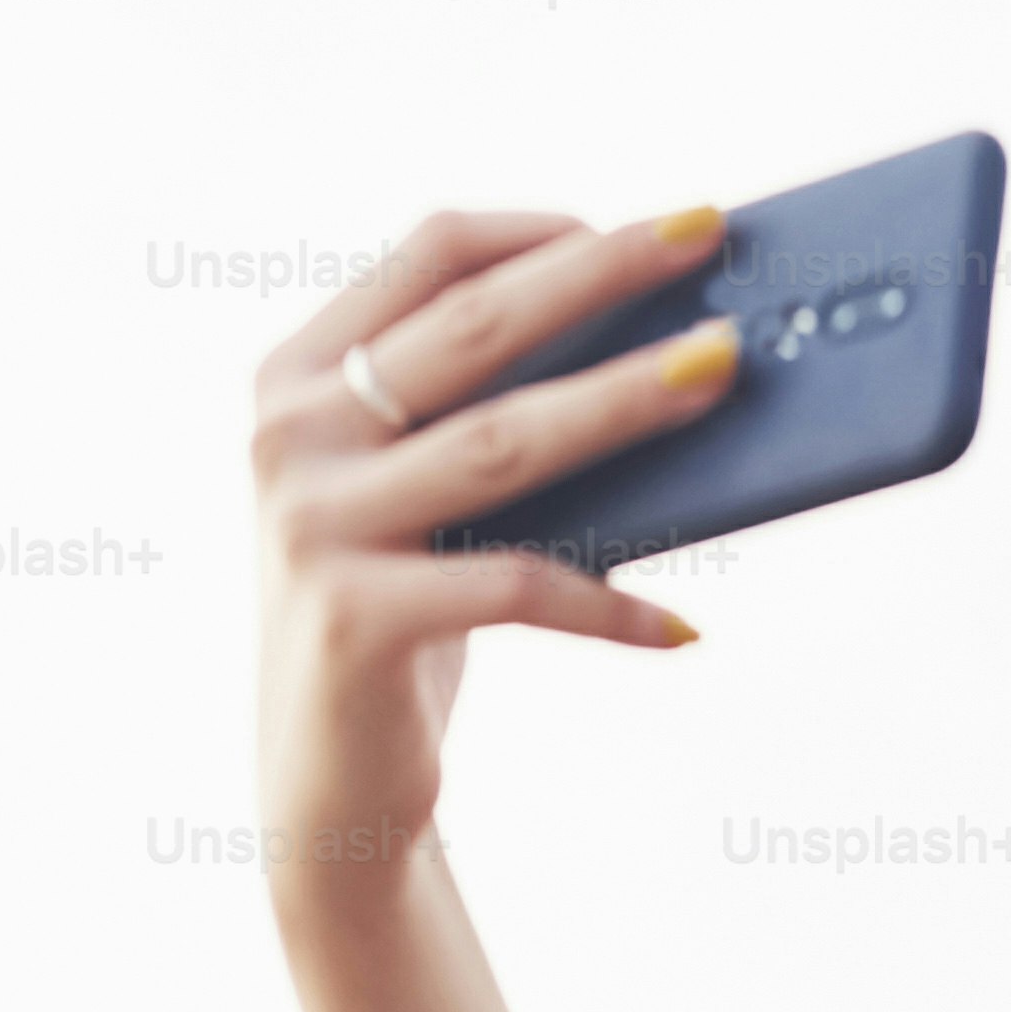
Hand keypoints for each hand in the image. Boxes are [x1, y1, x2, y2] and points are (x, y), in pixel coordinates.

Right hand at [251, 207, 730, 903]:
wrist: (325, 783)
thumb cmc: (406, 617)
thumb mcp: (426, 498)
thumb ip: (486, 416)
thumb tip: (666, 351)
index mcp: (296, 376)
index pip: (429, 254)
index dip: (545, 229)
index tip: (651, 228)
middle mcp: (289, 436)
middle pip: (476, 325)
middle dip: (605, 272)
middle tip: (710, 238)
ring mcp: (314, 525)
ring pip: (505, 440)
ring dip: (626, 400)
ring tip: (721, 373)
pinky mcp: (355, 618)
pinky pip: (518, 587)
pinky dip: (610, 607)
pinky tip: (683, 626)